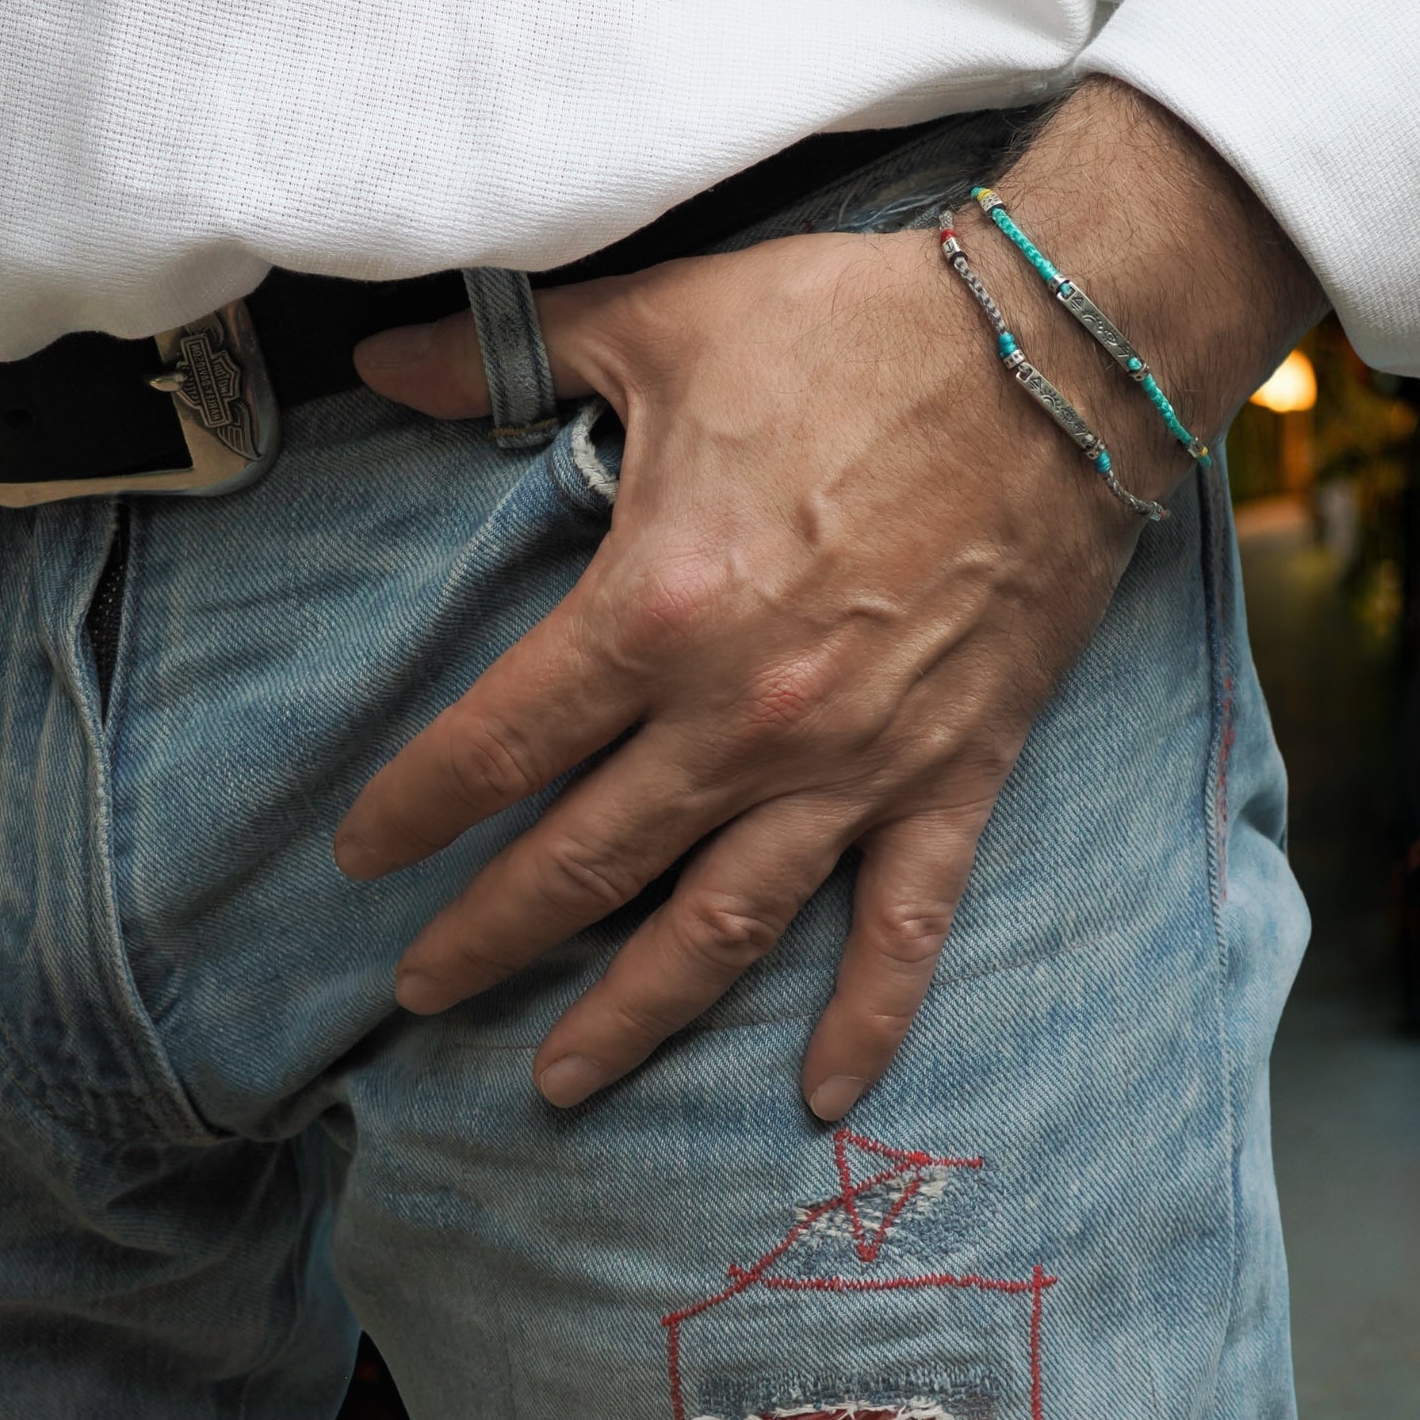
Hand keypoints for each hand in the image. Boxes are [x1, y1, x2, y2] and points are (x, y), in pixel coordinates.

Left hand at [337, 80, 1324, 1116]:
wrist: (1055, 362)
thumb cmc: (854, 334)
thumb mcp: (664, 324)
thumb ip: (509, 362)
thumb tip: (381, 365)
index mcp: (659, 612)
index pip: (498, 745)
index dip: (415, 808)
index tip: (364, 855)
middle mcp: (744, 718)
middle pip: (584, 860)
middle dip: (490, 933)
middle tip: (424, 989)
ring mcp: (852, 765)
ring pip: (722, 923)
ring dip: (633, 1011)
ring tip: (560, 1077)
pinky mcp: (950, 778)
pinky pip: (905, 924)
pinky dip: (867, 1015)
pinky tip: (824, 1095)